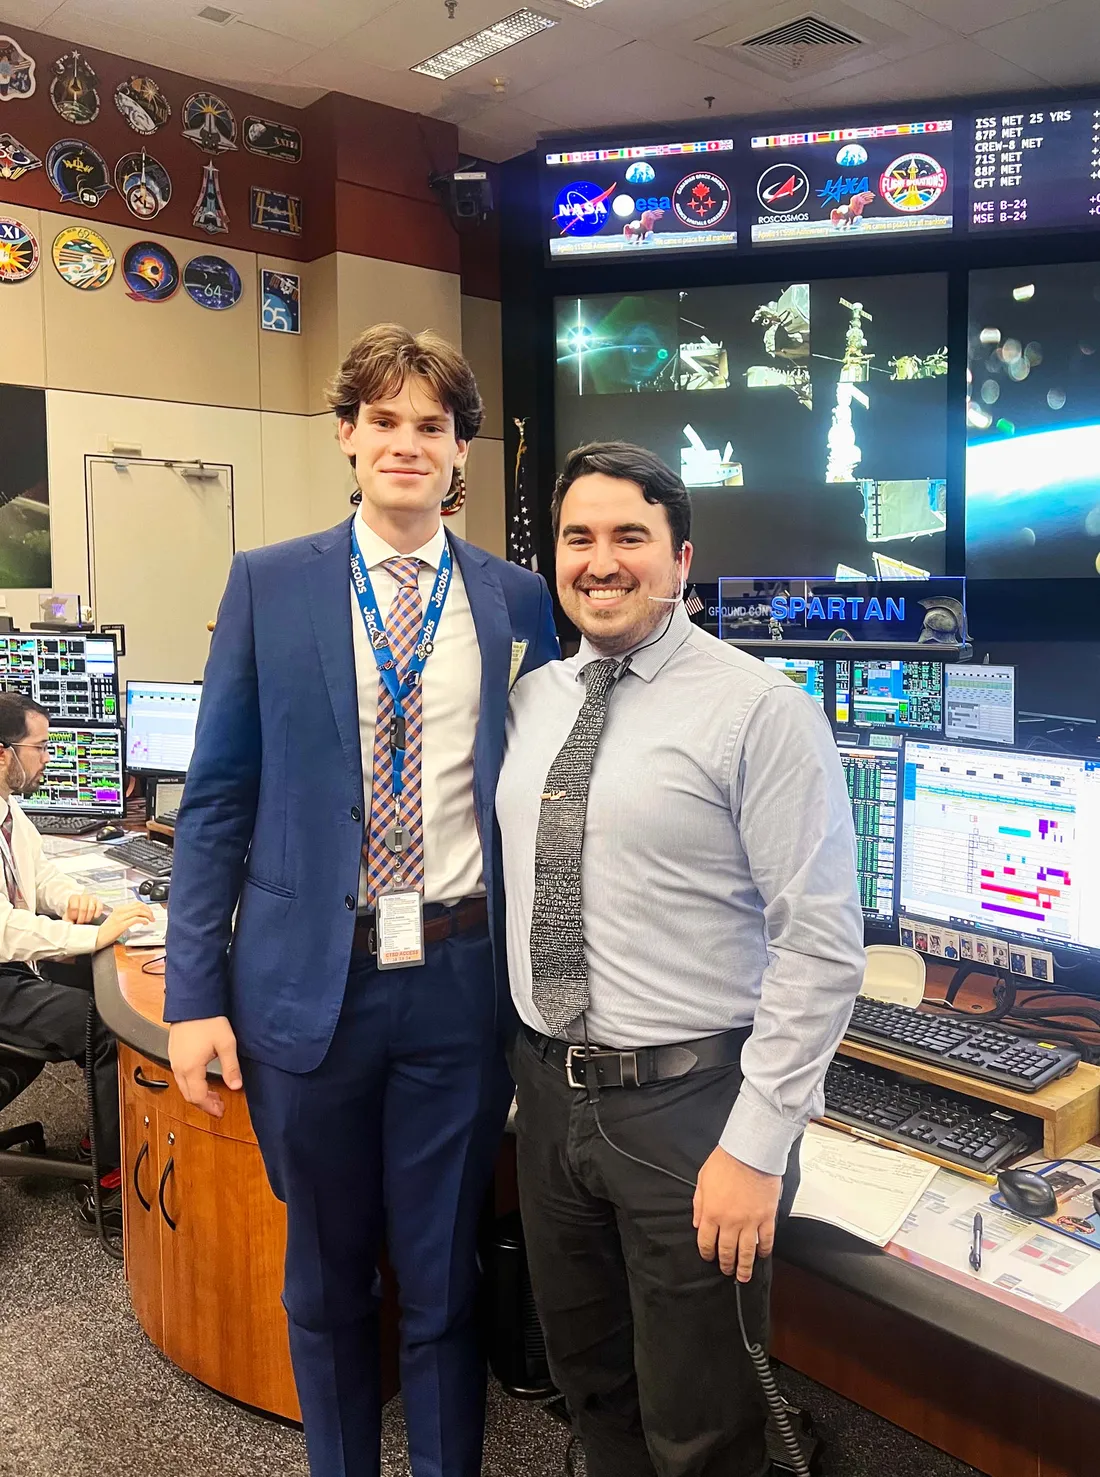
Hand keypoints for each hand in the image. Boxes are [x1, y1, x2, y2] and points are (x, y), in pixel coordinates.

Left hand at [66, 892, 102, 923]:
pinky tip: (94, 917)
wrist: (80, 909)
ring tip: (85, 920)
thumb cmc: (73, 913)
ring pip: (91, 909)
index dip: (74, 916)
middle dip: (81, 918)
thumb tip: (70, 924)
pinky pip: (99, 908)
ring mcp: (92, 899)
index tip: (74, 919)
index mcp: (74, 898)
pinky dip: (97, 914)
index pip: (74, 907)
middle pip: (83, 909)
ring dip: (88, 917)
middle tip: (80, 922)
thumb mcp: (68, 916)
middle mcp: (83, 897)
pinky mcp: (99, 902)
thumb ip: (68, 920)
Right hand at [94, 901, 154, 948]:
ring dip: (148, 915)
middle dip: (149, 910)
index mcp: (119, 909)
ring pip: (139, 911)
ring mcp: (120, 917)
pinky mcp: (121, 925)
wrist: (97, 937)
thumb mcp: (117, 919)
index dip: (146, 906)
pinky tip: (145, 923)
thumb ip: (126, 915)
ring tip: (150, 920)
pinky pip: (136, 919)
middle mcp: (120, 911)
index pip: (136, 903)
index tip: (149, 912)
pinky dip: (143, 920)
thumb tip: (139, 915)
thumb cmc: (107, 930)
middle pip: (139, 905)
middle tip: (152, 916)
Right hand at [168, 1017, 241, 1118]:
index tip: (220, 1110)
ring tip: (214, 1095)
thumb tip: (235, 1086)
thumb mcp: (226, 1044)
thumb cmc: (207, 1020)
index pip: (198, 1097)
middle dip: (204, 1104)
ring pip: (184, 1087)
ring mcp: (174, 1061)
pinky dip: (192, 1084)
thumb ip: (231, 1067)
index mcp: (191, 1068)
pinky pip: (180, 1077)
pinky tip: (203, 1080)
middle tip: (219, 1106)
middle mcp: (179, 1068)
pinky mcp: (174, 1055)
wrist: (192, 1003)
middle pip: (189, 1095)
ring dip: (198, 1094)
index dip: (210, 1107)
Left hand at [693, 1146, 781, 1281]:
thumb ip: (698, 1204)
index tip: (709, 1257)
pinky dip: (764, 1250)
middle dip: (726, 1264)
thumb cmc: (725, 1161)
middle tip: (727, 1270)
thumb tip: (696, 1222)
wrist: (750, 1152)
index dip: (707, 1253)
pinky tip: (762, 1256)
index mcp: (711, 1213)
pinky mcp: (767, 1217)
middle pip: (726, 1251)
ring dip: (745, 1267)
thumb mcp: (702, 1180)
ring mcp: (750, 1222)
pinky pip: (766, 1240)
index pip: (706, 1242)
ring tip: (744, 1276)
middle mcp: (730, 1222)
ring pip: (747, 1252)